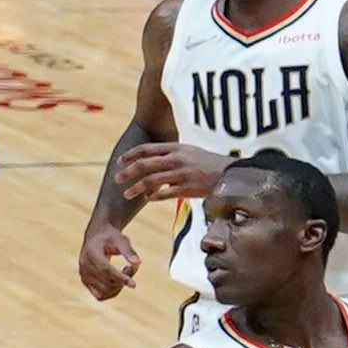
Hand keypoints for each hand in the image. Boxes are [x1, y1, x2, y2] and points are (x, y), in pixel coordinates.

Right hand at [77, 219, 143, 300]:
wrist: (97, 237)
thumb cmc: (110, 237)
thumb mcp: (121, 239)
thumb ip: (128, 251)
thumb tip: (138, 262)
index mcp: (91, 252)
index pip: (105, 270)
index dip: (120, 278)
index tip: (133, 284)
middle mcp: (84, 266)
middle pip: (106, 281)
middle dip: (123, 279)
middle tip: (133, 267)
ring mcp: (83, 275)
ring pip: (104, 291)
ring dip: (119, 287)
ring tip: (126, 272)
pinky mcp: (86, 282)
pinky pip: (100, 296)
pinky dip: (112, 292)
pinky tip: (119, 282)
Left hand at [114, 140, 230, 206]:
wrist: (230, 174)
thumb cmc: (208, 163)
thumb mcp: (189, 152)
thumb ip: (171, 155)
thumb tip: (153, 160)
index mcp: (175, 148)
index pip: (146, 149)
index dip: (130, 155)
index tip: (120, 162)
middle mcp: (176, 159)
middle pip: (144, 164)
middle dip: (127, 172)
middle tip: (117, 178)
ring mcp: (181, 174)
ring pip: (151, 181)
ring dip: (136, 188)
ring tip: (127, 194)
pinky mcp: (187, 189)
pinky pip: (164, 194)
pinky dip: (153, 197)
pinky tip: (148, 199)